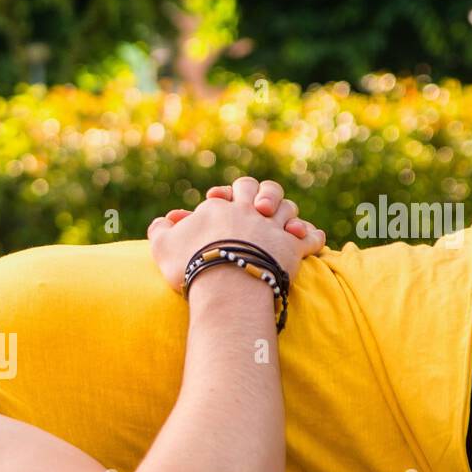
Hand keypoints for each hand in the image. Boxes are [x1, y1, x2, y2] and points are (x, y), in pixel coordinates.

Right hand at [147, 177, 326, 291]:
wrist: (225, 282)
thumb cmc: (192, 264)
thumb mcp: (163, 246)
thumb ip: (159, 230)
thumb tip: (162, 222)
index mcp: (222, 206)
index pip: (225, 195)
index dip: (220, 200)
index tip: (216, 209)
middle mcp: (250, 211)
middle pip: (262, 189)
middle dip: (261, 194)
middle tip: (257, 208)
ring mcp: (274, 228)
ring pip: (288, 209)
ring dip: (287, 215)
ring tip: (283, 225)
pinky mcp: (293, 247)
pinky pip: (310, 238)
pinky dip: (311, 237)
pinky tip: (308, 241)